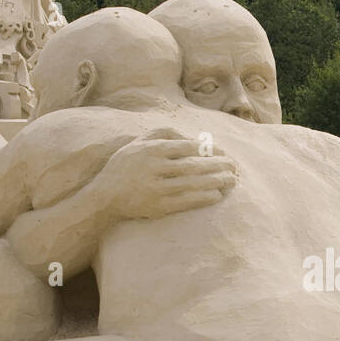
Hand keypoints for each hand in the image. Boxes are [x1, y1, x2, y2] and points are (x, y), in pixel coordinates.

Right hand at [101, 128, 237, 220]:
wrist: (104, 196)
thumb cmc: (125, 166)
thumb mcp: (138, 142)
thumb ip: (163, 133)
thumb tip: (192, 136)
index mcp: (151, 149)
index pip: (187, 147)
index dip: (209, 150)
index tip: (224, 152)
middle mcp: (153, 167)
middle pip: (193, 165)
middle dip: (217, 165)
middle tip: (235, 166)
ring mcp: (155, 188)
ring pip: (192, 183)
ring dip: (215, 181)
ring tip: (232, 180)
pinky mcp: (157, 207)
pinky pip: (185, 201)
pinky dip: (202, 198)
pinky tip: (217, 195)